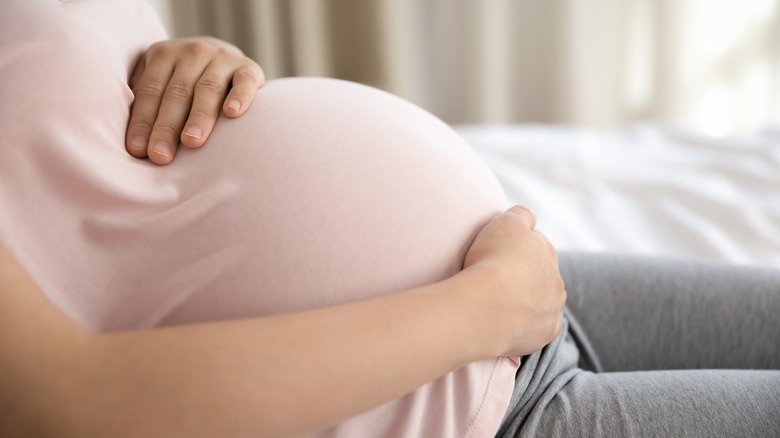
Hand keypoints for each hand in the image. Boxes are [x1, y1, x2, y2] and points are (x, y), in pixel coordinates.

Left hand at [125, 37, 264, 164]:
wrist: (225, 58)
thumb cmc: (185, 81)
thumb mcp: (160, 80)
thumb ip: (144, 100)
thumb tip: (130, 138)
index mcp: (163, 54)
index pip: (150, 91)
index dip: (143, 121)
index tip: (138, 151)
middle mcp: (193, 51)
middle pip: (177, 92)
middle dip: (167, 126)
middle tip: (160, 155)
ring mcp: (222, 58)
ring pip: (208, 89)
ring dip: (199, 117)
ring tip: (192, 142)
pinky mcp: (249, 67)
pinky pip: (244, 81)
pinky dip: (240, 96)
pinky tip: (233, 113)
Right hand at [463, 205, 565, 356]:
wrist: (487, 305)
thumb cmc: (493, 260)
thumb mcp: (506, 222)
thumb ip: (521, 214)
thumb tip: (530, 216)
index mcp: (547, 251)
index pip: (535, 245)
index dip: (515, 248)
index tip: (498, 255)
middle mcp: (556, 279)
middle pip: (541, 274)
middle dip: (525, 275)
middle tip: (498, 280)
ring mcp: (553, 308)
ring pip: (544, 301)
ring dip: (529, 300)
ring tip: (502, 304)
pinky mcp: (545, 333)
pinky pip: (541, 328)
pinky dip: (530, 325)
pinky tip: (512, 324)